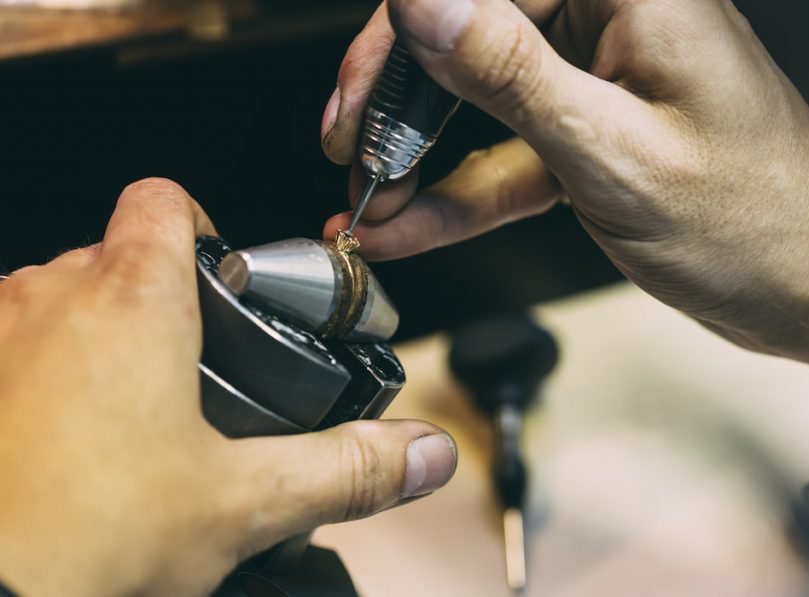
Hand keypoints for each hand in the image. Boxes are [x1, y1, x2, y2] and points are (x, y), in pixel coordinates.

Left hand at [0, 179, 456, 595]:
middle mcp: (48, 297)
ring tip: (122, 426)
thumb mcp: (243, 505)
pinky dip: (38, 380)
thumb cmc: (82, 542)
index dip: (204, 228)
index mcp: (133, 300)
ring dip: (92, 344)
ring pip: (57, 305)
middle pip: (119, 259)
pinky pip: (9, 351)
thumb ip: (346, 469)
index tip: (224, 281)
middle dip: (160, 309)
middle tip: (188, 384)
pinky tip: (61, 450)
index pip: (167, 200)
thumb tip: (422, 454)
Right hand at [321, 0, 808, 406]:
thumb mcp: (614, 151)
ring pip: (482, 97)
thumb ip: (511, 72)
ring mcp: (603, 79)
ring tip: (365, 201)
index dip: (406, 31)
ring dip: (420, 153)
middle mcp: (616, 18)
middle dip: (400, 99)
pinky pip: (510, 152)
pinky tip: (408, 224)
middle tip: (351, 152)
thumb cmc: (758, 223)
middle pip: (472, 31)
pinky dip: (460, 192)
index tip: (361, 93)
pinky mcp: (596, 135)